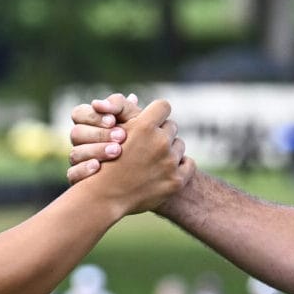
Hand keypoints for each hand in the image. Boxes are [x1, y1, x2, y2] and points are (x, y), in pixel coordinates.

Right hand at [67, 93, 144, 184]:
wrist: (149, 173)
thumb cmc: (141, 138)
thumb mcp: (136, 120)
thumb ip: (129, 108)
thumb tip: (131, 97)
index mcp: (89, 123)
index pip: (79, 114)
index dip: (94, 116)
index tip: (113, 120)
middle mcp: (81, 142)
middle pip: (76, 133)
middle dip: (99, 134)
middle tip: (122, 136)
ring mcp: (79, 161)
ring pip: (74, 154)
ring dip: (96, 150)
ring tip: (117, 151)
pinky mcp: (80, 181)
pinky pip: (72, 175)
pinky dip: (84, 169)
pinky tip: (98, 167)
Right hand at [80, 98, 193, 214]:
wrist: (104, 197)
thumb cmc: (104, 160)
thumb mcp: (111, 132)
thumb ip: (126, 113)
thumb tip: (136, 97)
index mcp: (144, 126)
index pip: (164, 106)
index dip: (157, 113)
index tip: (152, 121)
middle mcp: (159, 142)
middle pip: (172, 127)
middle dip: (162, 134)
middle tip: (149, 145)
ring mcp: (169, 162)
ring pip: (179, 146)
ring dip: (170, 151)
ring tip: (153, 160)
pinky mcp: (176, 180)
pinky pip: (188, 164)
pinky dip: (180, 166)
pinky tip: (166, 170)